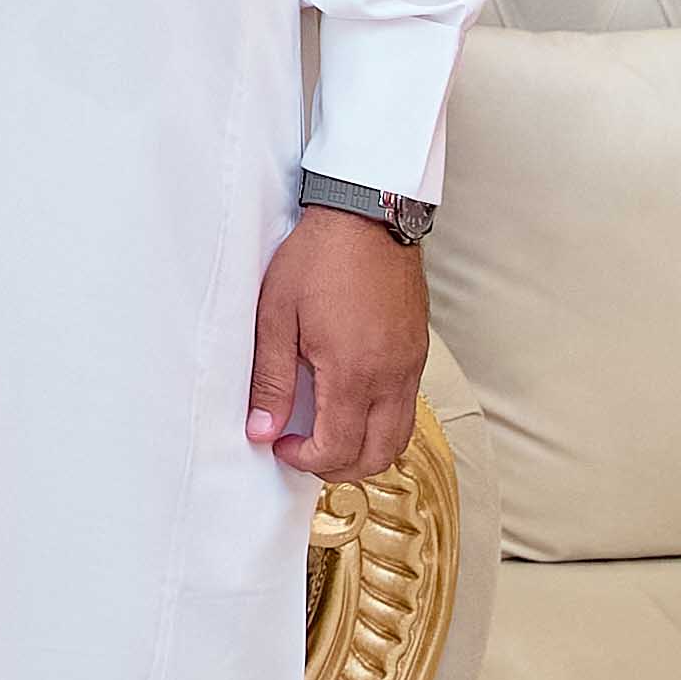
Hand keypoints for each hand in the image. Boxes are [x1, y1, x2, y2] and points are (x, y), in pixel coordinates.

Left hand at [245, 208, 423, 479]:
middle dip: (338, 465)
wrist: (365, 214)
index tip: (281, 443)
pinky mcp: (418, 350)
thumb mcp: (276, 316)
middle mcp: (391, 377)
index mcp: (354, 373)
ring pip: (398, 436)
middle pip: (377, 456)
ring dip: (364, 448)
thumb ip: (271, 379)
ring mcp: (410, 364)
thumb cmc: (317, 258)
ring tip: (327, 428)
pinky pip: (407, 406)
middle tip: (303, 446)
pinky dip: (382, 422)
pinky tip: (350, 401)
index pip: (339, 450)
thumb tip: (262, 430)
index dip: (306, 460)